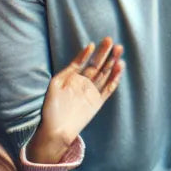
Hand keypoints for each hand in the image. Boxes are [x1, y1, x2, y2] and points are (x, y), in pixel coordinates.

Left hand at [29, 38, 123, 163]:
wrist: (55, 129)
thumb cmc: (51, 108)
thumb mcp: (55, 85)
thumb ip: (67, 72)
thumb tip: (77, 61)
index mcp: (73, 78)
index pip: (83, 62)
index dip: (87, 53)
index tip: (92, 44)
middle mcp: (84, 83)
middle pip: (97, 65)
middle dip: (104, 53)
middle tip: (110, 41)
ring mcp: (92, 92)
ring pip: (105, 73)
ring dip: (112, 62)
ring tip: (119, 50)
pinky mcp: (98, 101)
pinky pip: (109, 88)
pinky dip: (114, 78)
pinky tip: (119, 68)